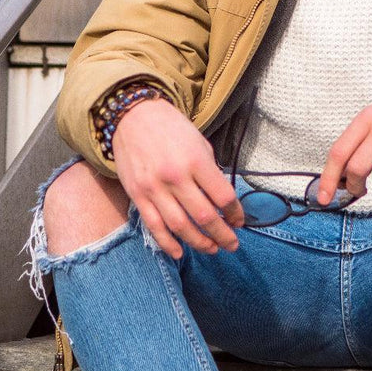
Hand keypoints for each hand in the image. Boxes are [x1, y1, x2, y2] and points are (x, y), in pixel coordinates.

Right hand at [111, 98, 243, 258]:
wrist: (132, 117)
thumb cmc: (171, 129)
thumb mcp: (199, 142)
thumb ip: (210, 172)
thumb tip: (222, 201)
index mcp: (196, 161)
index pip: (223, 197)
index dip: (235, 213)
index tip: (239, 220)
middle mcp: (175, 177)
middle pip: (205, 217)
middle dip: (223, 235)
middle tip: (232, 244)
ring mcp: (154, 189)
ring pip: (181, 227)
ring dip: (200, 243)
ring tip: (212, 249)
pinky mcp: (138, 196)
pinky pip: (154, 227)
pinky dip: (168, 244)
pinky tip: (180, 253)